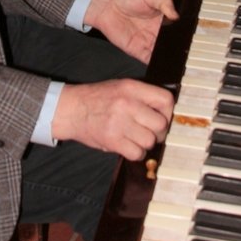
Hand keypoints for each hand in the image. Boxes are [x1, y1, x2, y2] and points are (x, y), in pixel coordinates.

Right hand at [52, 78, 174, 159]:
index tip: (164, 117)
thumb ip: (143, 96)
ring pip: (150, 141)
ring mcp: (119, 123)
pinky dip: (136, 153)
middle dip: (159, 131)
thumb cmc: (98, 99)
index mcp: (131, 88)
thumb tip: (167, 111)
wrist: (71, 109)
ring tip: (136, 138)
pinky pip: (137, 153)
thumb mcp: (121, 87)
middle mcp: (127, 104)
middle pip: (161, 124)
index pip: (165, 100)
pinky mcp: (112, 140)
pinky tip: (129, 146)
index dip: (169, 112)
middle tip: (151, 132)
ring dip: (146, 143)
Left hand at [84, 0, 177, 63]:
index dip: (183, 33)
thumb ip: (165, 3)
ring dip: (168, 56)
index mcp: (162, 18)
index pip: (176, 28)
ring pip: (162, 53)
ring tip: (178, 60)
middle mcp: (156, 32)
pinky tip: (164, 64)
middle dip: (178, 47)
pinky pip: (150, 59)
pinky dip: (157, 64)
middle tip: (186, 51)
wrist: (105, 6)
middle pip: (171, 43)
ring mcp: (148, 42)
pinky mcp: (137, 51)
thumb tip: (177, 15)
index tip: (191, 37)